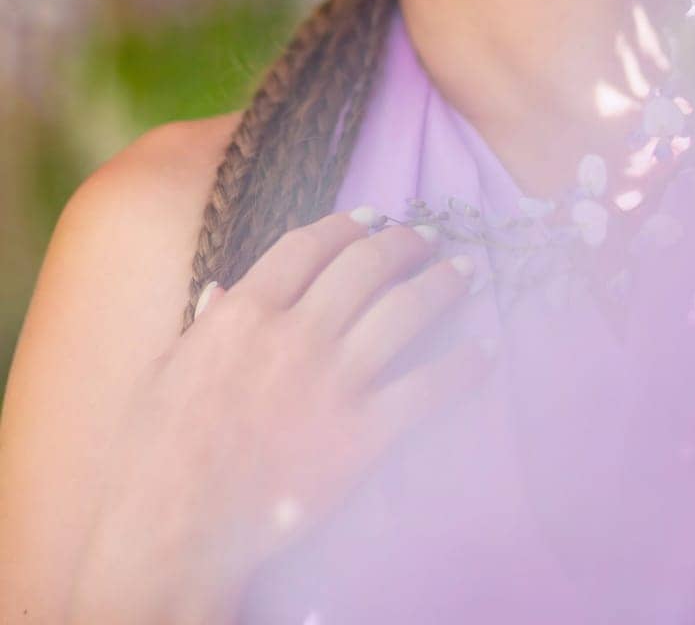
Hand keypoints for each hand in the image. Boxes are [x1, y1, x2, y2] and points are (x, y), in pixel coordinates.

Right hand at [67, 212, 492, 624]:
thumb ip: (204, 324)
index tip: (372, 217)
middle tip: (426, 238)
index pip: (310, 243)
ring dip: (442, 284)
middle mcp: (296, 333)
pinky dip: (462, 365)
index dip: (348, 224)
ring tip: (465, 272)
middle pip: (367, 265)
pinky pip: (427, 388)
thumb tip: (220, 289)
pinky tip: (483, 351)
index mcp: (246, 310)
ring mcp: (334, 382)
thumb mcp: (167, 370)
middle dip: (404, 243)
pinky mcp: (361, 436)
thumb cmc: (156, 453)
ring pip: (405, 311)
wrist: (173, 532)